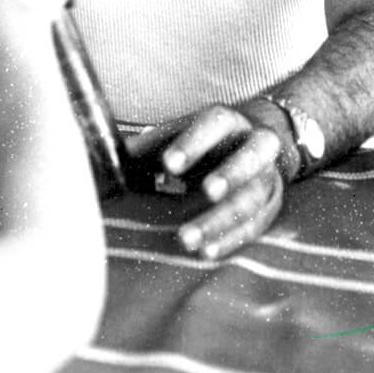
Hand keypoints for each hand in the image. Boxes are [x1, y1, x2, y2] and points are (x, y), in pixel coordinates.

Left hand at [132, 104, 286, 259]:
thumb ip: (145, 148)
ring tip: (188, 238)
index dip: (194, 142)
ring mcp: (268, 175)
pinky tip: (207, 251)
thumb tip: (101, 162)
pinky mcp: (272, 203)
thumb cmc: (203, 142)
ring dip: (222, 219)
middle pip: (251, 155)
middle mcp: (255, 143)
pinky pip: (257, 224)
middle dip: (231, 173)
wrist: (251, 144)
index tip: (168, 165)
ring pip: (253, 197)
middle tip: (206, 191)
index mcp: (227, 121)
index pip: (214, 123)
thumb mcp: (177, 135)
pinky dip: (232, 239)